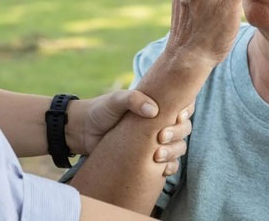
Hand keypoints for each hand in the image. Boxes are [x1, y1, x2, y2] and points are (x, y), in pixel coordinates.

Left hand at [69, 91, 193, 175]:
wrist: (81, 132)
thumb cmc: (100, 110)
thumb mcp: (115, 100)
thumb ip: (133, 100)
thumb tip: (153, 110)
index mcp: (156, 104)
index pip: (182, 105)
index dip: (187, 111)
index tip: (179, 115)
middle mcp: (160, 122)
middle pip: (183, 129)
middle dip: (177, 133)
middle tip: (161, 136)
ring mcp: (155, 141)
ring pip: (178, 147)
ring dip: (174, 151)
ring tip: (158, 155)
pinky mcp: (147, 158)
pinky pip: (168, 164)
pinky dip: (170, 167)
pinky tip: (163, 169)